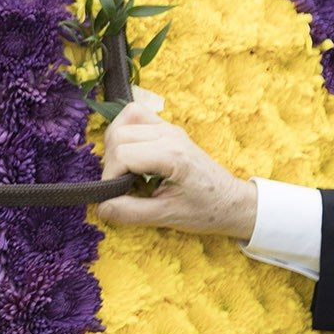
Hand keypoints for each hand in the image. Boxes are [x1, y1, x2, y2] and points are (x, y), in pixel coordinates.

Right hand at [97, 103, 258, 238]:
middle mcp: (170, 134)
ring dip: (115, 144)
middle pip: (119, 135)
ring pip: (124, 120)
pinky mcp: (168, 128)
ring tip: (124, 170)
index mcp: (172, 156)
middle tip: (119, 186)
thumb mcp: (167, 217)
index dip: (110, 177)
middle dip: (111, 162)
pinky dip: (125, 131)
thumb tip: (101, 207)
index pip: (122, 154)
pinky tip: (131, 154)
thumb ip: (130, 212)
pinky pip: (136, 115)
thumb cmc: (206, 211)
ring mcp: (169, 128)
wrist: (233, 203)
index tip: (115, 197)